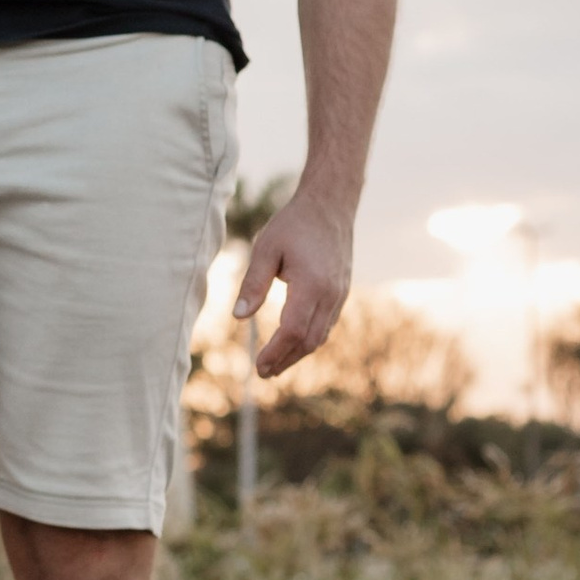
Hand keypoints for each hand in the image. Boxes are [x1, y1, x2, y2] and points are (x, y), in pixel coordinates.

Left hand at [235, 190, 352, 379]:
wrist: (330, 206)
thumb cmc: (293, 225)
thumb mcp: (265, 248)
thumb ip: (253, 284)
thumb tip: (238, 317)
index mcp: (312, 284)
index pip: (293, 330)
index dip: (276, 352)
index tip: (258, 365)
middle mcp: (330, 294)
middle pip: (309, 340)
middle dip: (286, 360)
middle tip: (263, 373)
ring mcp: (339, 294)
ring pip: (320, 336)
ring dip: (298, 353)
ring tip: (275, 365)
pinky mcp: (341, 292)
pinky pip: (326, 324)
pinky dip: (309, 338)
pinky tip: (293, 343)